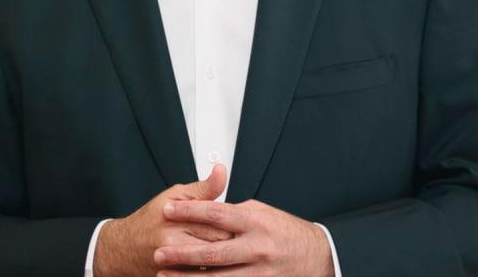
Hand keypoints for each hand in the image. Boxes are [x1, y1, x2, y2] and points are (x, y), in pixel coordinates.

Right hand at [94, 165, 234, 276]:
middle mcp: (174, 239)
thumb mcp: (175, 195)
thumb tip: (221, 171)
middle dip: (231, 239)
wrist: (123, 248)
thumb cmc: (151, 220)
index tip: (239, 221)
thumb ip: (203, 188)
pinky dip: (212, 269)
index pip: (218, 220)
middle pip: (218, 242)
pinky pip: (201, 274)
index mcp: (177, 216)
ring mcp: (173, 261)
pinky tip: (216, 264)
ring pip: (213, 261)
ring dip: (224, 257)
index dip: (233, 221)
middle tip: (239, 237)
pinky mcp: (174, 275)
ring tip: (229, 250)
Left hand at [153, 198, 333, 276]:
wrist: (319, 258)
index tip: (167, 209)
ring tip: (164, 276)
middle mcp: (256, 247)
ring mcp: (258, 271)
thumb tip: (210, 208)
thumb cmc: (289, 233)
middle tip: (158, 252)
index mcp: (255, 222)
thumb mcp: (265, 213)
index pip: (215, 214)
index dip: (189, 211)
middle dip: (181, 253)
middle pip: (211, 251)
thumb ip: (237, 211)